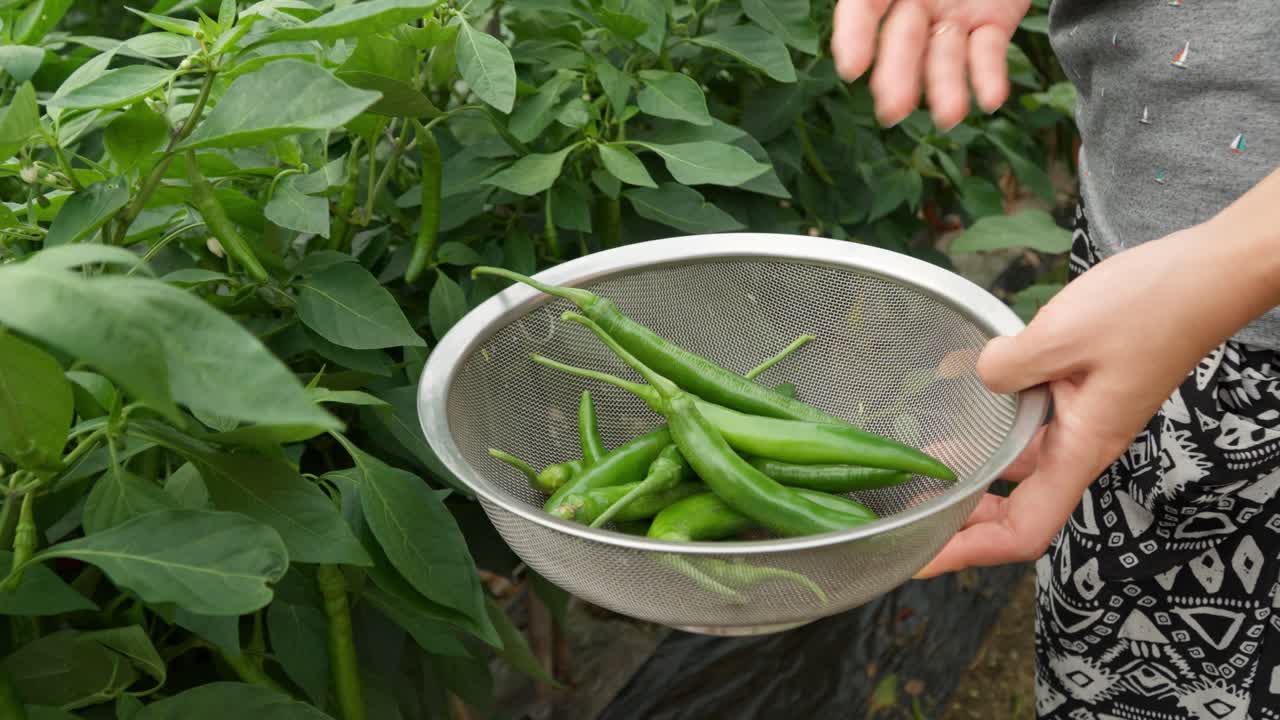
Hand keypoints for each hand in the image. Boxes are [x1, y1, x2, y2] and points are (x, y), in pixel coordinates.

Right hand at [831, 0, 1030, 128]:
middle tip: (894, 109)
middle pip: (901, 40)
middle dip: (898, 74)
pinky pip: (987, 53)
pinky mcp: (991, 23)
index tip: (851, 68)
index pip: (862, 8)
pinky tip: (990, 99)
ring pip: (943, 56)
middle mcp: (915, 1)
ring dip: (944, 88)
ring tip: (950, 116)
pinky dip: (988, 77)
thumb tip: (871, 2)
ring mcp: (952, 15)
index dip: (854, 36)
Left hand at [914, 222, 1276, 577]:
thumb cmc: (1148, 306)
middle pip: (1016, 507)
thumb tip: (979, 378)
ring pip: (1020, 464)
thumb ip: (1008, 367)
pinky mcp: (1082, 392)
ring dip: (973, 470)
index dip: (969, 550)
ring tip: (922, 463)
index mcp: (1081, 449)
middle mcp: (1082, 445)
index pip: (1023, 529)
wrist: (1206, 276)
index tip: (920, 558)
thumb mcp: (1061, 333)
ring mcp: (1083, 419)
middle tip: (910, 512)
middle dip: (963, 518)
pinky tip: (962, 406)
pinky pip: (1030, 425)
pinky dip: (993, 428)